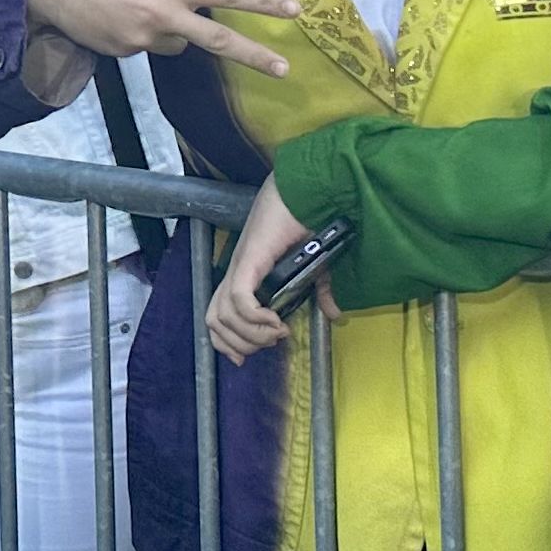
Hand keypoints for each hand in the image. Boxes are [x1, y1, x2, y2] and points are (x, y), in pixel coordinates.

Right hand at [25, 0, 296, 77]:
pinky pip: (144, 45)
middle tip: (284, 68)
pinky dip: (135, 32)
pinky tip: (111, 15)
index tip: (293, 10)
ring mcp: (140, 40)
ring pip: (173, 42)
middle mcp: (160, 16)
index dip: (262, 2)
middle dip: (254, 55)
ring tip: (130, 5)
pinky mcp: (122, 54)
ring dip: (165, 28)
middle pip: (217, 40)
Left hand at [208, 177, 324, 364]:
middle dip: (241, 344)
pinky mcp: (249, 260)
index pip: (216, 317)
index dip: (226, 343)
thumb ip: (320, 292)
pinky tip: (275, 320)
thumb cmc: (305, 224)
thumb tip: (335, 314)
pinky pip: (238, 299)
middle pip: (214, 322)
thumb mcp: (315, 268)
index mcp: (243, 276)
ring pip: (223, 316)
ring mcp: (239, 266)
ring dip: (251, 334)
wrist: (304, 192)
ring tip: (277, 331)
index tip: (248, 357)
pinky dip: (255, 317)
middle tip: (270, 342)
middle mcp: (235, 273)